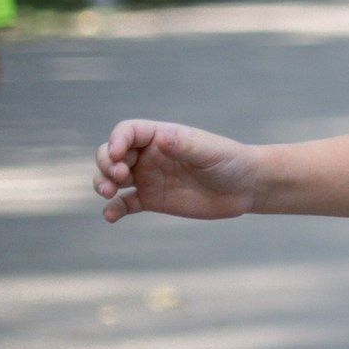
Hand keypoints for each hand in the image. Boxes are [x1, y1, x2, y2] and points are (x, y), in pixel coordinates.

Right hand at [93, 119, 258, 221]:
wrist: (246, 188)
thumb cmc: (229, 162)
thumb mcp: (209, 152)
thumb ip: (185, 146)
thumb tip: (162, 139)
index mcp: (161, 136)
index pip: (127, 132)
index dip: (116, 140)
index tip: (117, 154)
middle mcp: (149, 155)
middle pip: (112, 154)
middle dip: (105, 163)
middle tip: (117, 176)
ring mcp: (148, 178)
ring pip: (113, 178)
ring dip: (103, 183)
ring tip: (108, 193)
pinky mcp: (152, 200)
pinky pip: (125, 204)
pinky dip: (114, 209)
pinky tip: (110, 216)